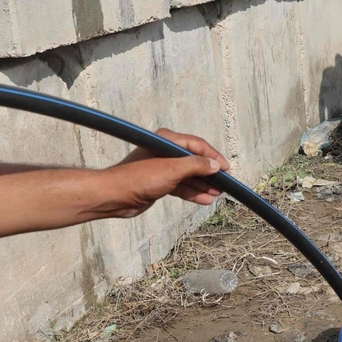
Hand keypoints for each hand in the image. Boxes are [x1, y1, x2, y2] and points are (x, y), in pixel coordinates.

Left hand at [109, 129, 229, 215]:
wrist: (115, 196)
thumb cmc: (139, 178)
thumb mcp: (172, 169)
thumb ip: (196, 166)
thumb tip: (215, 165)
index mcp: (167, 141)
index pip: (197, 146)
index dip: (213, 157)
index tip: (226, 168)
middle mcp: (165, 152)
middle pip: (194, 161)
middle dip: (210, 173)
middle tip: (225, 183)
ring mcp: (163, 169)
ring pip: (189, 176)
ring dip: (203, 185)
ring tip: (218, 193)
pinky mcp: (160, 183)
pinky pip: (182, 187)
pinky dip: (193, 193)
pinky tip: (205, 200)